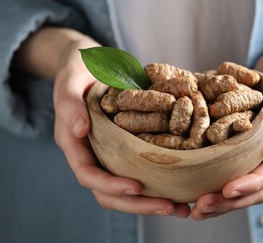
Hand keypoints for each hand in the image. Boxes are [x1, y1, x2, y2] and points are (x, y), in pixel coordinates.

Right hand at [17, 27, 190, 217]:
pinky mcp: (127, 150)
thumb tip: (79, 131)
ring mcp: (110, 155)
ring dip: (152, 202)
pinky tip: (182, 188)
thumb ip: (70, 103)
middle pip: (109, 192)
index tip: (137, 187)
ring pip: (127, 189)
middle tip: (171, 207)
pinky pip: (141, 172)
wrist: (90, 65)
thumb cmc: (79, 70)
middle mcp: (92, 155)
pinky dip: (159, 184)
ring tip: (182, 208)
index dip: (110, 185)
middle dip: (139, 204)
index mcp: (74, 143)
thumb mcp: (70, 79)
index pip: (87, 174)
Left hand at [190, 34, 262, 219]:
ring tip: (197, 210)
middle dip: (233, 201)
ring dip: (225, 202)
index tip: (226, 190)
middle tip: (201, 208)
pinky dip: (224, 190)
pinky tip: (203, 194)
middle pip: (262, 187)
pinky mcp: (257, 154)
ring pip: (252, 189)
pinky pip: (242, 176)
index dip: (252, 182)